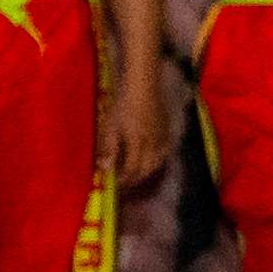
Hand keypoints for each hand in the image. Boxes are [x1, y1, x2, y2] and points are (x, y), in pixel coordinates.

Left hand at [107, 57, 177, 184]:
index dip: (124, 180)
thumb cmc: (123, 104)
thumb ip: (108, 149)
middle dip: (135, 179)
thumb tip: (105, 169)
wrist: (144, 86)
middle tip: (125, 184)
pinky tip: (153, 160)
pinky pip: (165, 153)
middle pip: (146, 170)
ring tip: (137, 175)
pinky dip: (158, 161)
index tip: (116, 185)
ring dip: (147, 172)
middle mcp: (153, 146)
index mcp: (137, 145)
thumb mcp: (110, 126)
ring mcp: (162, 139)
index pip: (132, 171)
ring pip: (157, 163)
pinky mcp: (167, 131)